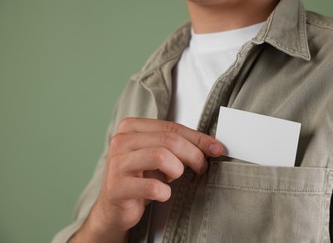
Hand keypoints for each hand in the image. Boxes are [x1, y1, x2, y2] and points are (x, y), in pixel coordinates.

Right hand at [71, 118, 222, 242]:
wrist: (116, 206)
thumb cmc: (141, 177)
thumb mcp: (159, 154)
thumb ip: (179, 144)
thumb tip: (213, 145)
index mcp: (131, 127)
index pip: (172, 127)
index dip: (198, 138)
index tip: (216, 148)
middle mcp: (121, 140)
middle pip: (169, 140)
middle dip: (193, 154)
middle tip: (201, 167)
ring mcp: (116, 163)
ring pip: (160, 156)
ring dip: (176, 171)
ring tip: (173, 179)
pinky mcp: (116, 186)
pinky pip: (153, 186)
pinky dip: (165, 192)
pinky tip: (162, 193)